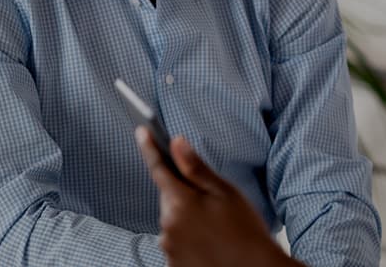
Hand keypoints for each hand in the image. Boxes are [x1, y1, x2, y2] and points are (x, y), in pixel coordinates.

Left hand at [137, 129, 293, 266]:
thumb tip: (176, 142)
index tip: (141, 132)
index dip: (149, 147)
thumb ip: (196, 167)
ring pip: (172, 218)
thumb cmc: (244, 230)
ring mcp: (168, 247)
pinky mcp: (172, 264)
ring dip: (186, 216)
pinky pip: (174, 239)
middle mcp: (168, 225)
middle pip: (168, 195)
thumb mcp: (224, 192)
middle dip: (182, 191)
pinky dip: (187, 236)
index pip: (158, 167)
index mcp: (181, 202)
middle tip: (210, 199)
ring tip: (214, 225)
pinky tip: (207, 241)